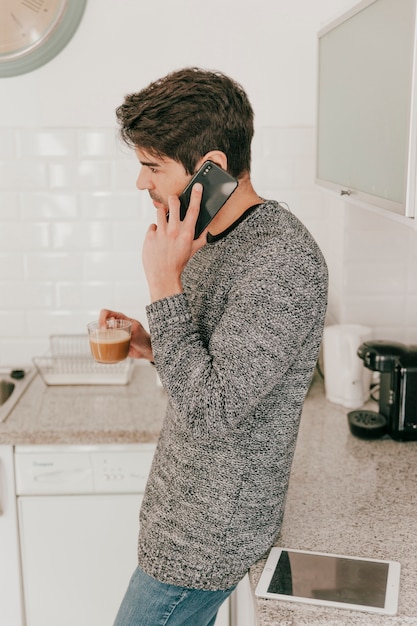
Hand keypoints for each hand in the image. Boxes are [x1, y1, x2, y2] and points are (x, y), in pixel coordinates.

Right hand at [98, 309, 152, 360]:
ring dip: (99, 338)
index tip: (104, 328)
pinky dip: (101, 345)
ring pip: (101, 333)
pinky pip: (104, 342)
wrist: (147, 350)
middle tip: (103, 338)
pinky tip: (103, 350)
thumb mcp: (137, 333)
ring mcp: (114, 334)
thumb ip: (128, 331)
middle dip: (99, 330)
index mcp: (121, 318)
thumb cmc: (144, 339)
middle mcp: (115, 325)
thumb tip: (116, 331)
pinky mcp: (113, 342)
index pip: (107, 313)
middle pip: (101, 323)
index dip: (102, 318)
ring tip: (103, 345)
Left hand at [142, 183, 206, 301]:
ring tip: (165, 224)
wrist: (163, 276)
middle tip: (174, 201)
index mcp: (187, 233)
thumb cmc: (179, 263)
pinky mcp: (149, 236)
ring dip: (163, 214)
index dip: (196, 195)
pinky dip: (155, 230)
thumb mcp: (193, 250)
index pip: (194, 210)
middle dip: (174, 199)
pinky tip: (158, 239)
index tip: (197, 186)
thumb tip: (206, 227)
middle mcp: (174, 230)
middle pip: (173, 203)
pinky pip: (152, 226)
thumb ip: (201, 237)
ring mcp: (160, 232)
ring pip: (160, 211)